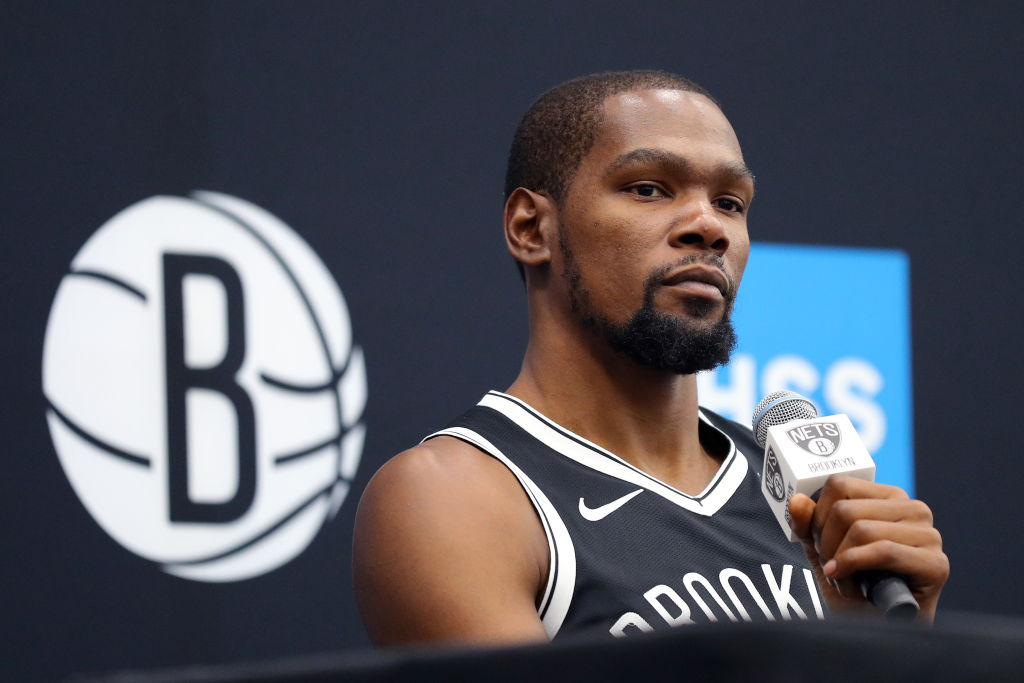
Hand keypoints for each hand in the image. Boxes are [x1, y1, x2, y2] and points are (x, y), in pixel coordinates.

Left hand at [787, 475, 948, 621]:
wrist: (881, 628)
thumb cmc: (857, 587)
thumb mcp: (824, 551)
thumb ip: (809, 524)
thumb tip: (798, 500)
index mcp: (889, 497)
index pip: (839, 485)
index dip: (818, 516)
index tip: (819, 541)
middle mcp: (914, 509)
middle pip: (845, 510)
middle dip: (827, 543)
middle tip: (830, 565)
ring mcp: (929, 535)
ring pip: (861, 529)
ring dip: (840, 560)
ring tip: (843, 578)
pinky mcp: (935, 563)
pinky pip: (883, 552)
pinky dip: (855, 567)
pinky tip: (847, 584)